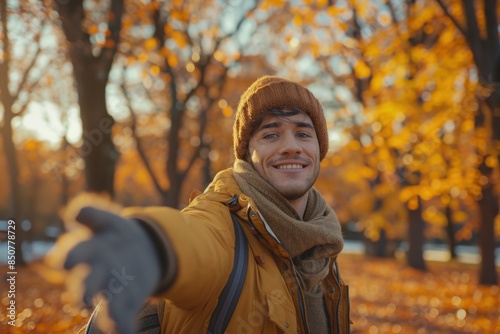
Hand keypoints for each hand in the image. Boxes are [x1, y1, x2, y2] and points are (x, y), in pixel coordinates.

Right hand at [64, 207, 160, 333]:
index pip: (75, 254)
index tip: (66, 262)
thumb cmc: (116, 233)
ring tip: (112, 320)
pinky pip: (122, 316)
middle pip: (86, 284)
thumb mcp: (107, 219)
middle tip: (83, 300)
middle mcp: (95, 273)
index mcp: (88, 250)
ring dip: (105, 312)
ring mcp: (110, 289)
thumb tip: (75, 212)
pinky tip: (126, 332)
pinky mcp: (127, 302)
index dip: (70, 257)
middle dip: (84, 292)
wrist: (143, 249)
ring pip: (104, 303)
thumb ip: (91, 213)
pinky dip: (123, 327)